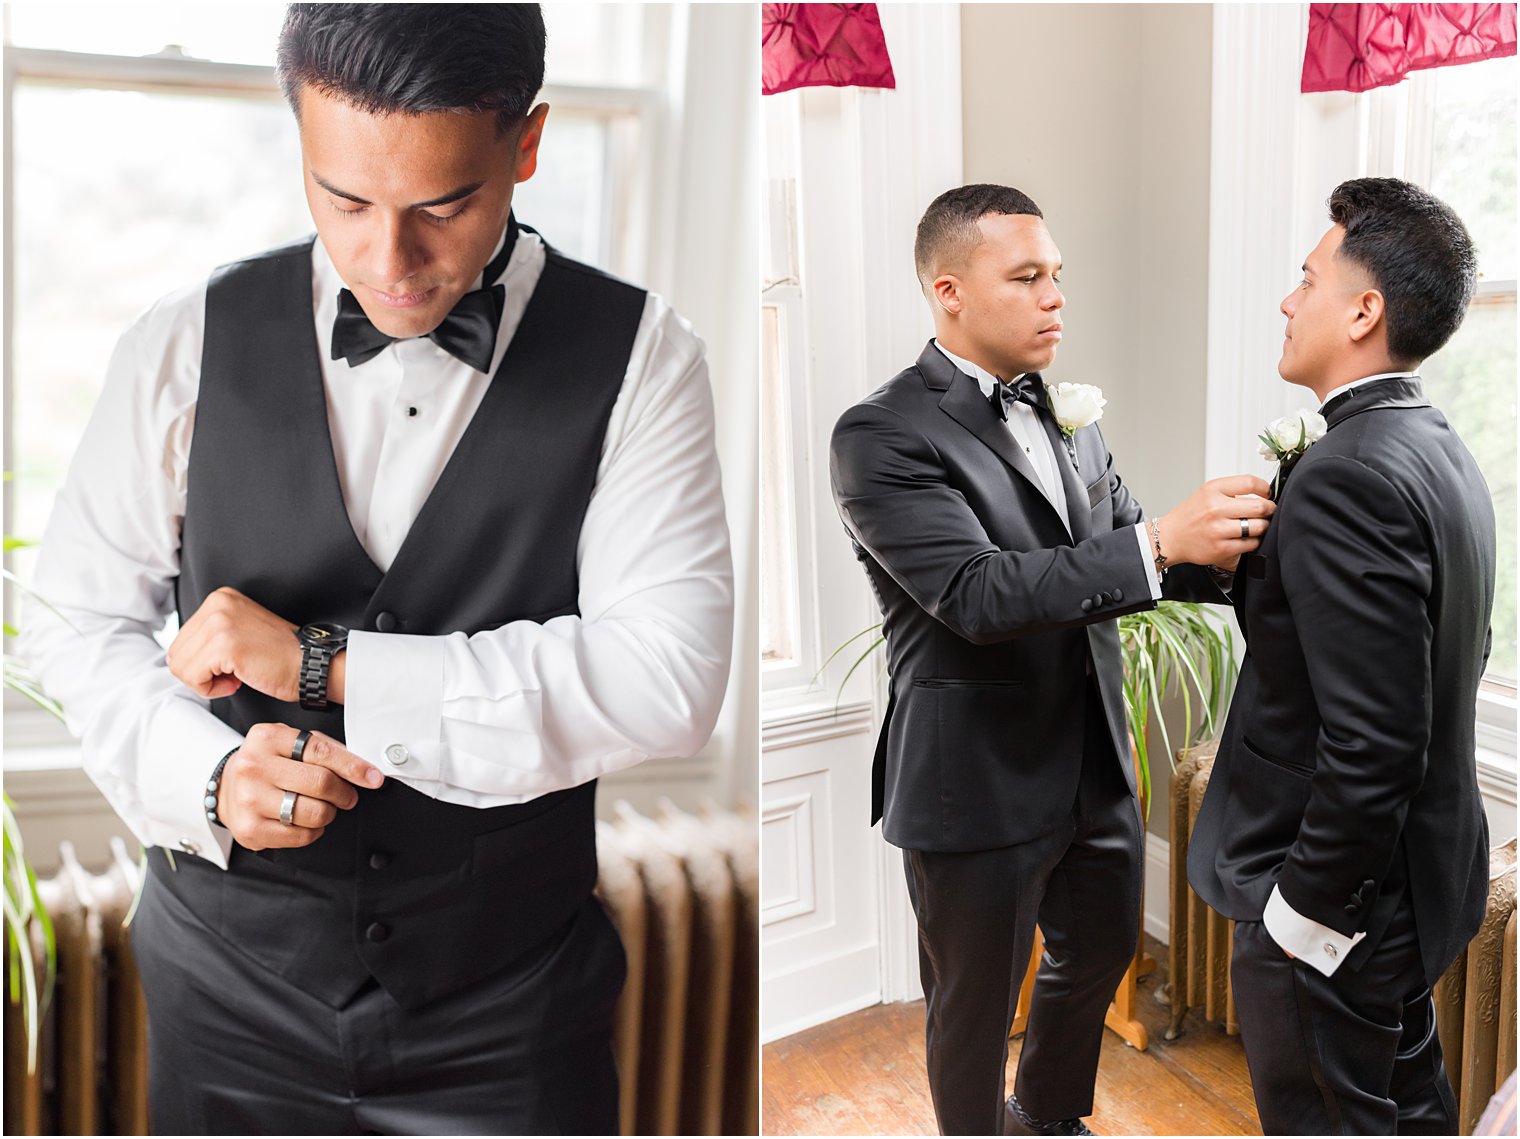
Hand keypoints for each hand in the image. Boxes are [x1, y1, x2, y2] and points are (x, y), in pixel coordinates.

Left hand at [168, 586, 302, 701]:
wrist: (312, 664)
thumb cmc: (280, 655)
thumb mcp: (239, 630)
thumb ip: (209, 634)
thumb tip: (175, 657)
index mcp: (219, 598)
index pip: (181, 640)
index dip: (203, 661)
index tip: (232, 662)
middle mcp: (217, 604)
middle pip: (177, 653)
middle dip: (202, 672)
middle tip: (234, 672)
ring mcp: (220, 623)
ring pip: (181, 667)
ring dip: (207, 682)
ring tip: (236, 676)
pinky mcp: (224, 645)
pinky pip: (194, 678)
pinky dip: (212, 689)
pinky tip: (238, 681)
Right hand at [214, 724, 383, 850]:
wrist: (227, 788)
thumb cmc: (268, 763)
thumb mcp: (291, 742)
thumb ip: (326, 749)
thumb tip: (365, 770)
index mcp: (267, 738)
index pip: (322, 751)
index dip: (354, 767)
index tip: (373, 778)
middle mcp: (254, 767)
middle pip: (321, 783)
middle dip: (344, 793)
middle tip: (346, 796)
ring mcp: (249, 800)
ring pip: (314, 813)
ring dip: (329, 813)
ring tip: (322, 807)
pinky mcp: (250, 829)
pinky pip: (301, 836)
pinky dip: (313, 830)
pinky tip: (303, 820)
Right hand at [1155, 476, 1275, 570]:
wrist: (1170, 538)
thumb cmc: (1190, 516)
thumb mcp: (1207, 493)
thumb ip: (1233, 490)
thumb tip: (1264, 494)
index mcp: (1213, 490)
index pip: (1250, 483)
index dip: (1265, 489)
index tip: (1267, 494)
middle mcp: (1215, 508)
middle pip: (1259, 506)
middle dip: (1269, 509)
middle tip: (1268, 511)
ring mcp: (1218, 530)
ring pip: (1259, 526)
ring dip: (1263, 526)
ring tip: (1257, 525)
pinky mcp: (1221, 548)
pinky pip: (1251, 544)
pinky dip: (1254, 541)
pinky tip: (1246, 538)